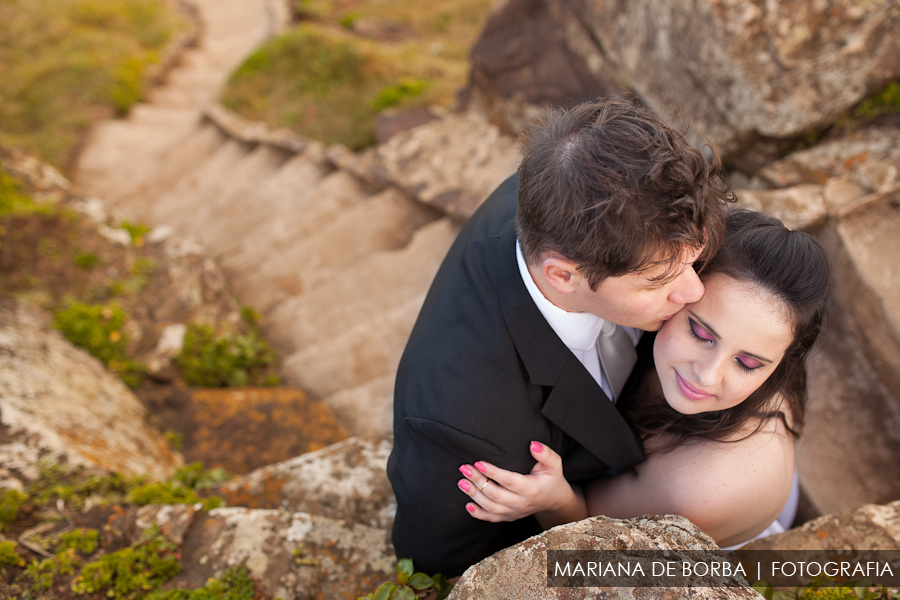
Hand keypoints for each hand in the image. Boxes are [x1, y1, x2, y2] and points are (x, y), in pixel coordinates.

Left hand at [457, 441, 577, 522]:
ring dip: (474, 495)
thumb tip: (532, 444)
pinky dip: (478, 513)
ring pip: (490, 507)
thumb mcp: (554, 464)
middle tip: (464, 468)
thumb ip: (545, 454)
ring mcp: (514, 512)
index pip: (509, 481)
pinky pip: (491, 518)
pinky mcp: (508, 517)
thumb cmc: (551, 478)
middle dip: (478, 481)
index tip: (478, 462)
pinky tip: (467, 505)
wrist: (553, 500)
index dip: (493, 472)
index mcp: (531, 489)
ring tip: (461, 482)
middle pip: (495, 494)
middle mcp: (521, 503)